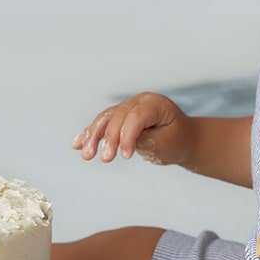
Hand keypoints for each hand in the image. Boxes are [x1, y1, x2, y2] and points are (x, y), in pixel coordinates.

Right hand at [72, 92, 193, 164]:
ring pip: (106, 119)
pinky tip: (77, 144)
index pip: (136, 117)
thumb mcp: (167, 143)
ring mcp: (128, 107)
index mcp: (155, 104)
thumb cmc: (177, 140)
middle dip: (108, 138)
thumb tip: (124, 141)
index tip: (125, 156)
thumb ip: (146, 140)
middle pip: (117, 116)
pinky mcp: (120, 116)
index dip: (127, 136)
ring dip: (93, 137)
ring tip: (86, 154)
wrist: (182, 139)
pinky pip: (103, 123)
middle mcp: (139, 101)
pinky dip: (90, 134)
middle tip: (105, 159)